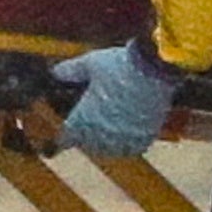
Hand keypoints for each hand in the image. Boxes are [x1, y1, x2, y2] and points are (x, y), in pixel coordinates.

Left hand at [52, 39, 178, 157]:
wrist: (155, 72)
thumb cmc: (120, 67)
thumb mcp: (91, 63)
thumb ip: (71, 70)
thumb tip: (56, 72)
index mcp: (82, 121)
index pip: (66, 138)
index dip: (65, 133)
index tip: (67, 129)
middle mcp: (100, 136)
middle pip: (87, 144)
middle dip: (86, 134)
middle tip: (90, 121)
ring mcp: (123, 141)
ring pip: (109, 148)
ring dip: (106, 139)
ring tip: (109, 125)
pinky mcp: (143, 140)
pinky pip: (131, 147)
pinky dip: (128, 140)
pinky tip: (128, 128)